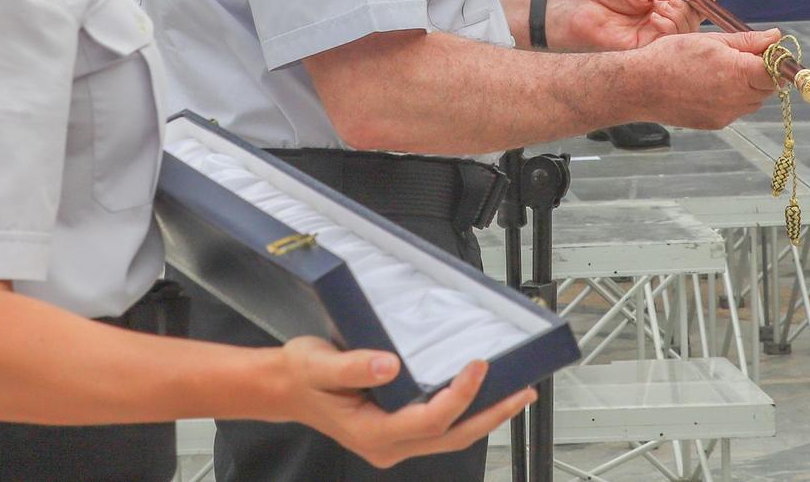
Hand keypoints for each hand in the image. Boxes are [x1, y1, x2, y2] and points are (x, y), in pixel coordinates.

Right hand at [271, 338, 532, 468]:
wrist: (285, 387)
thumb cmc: (302, 374)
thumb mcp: (319, 364)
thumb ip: (354, 366)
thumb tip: (390, 366)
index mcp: (373, 432)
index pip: (430, 419)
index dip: (460, 395)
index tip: (479, 365)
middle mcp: (388, 444)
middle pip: (453, 435)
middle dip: (491, 414)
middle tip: (523, 391)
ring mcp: (394, 441)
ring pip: (451, 436)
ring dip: (485, 415)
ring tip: (516, 393)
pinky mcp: (398, 431)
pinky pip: (440, 428)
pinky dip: (466, 412)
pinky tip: (482, 395)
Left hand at [547, 0, 705, 53]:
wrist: (574, 9)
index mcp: (654, 10)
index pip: (684, 11)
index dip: (697, 6)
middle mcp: (654, 28)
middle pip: (688, 25)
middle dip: (687, 9)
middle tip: (673, 1)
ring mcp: (649, 41)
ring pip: (681, 36)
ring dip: (678, 17)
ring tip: (661, 8)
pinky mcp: (642, 53)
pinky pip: (665, 44)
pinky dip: (667, 29)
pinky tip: (657, 18)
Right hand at [637, 29, 780, 129]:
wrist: (641, 86)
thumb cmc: (671, 57)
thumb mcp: (711, 40)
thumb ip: (747, 41)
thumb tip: (775, 36)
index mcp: (738, 72)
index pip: (777, 72)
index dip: (778, 62)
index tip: (773, 53)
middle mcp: (736, 98)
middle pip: (769, 88)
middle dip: (764, 73)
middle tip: (745, 57)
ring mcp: (726, 114)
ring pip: (753, 101)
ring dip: (749, 86)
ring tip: (724, 70)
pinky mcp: (715, 124)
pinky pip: (735, 110)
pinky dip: (732, 98)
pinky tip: (711, 85)